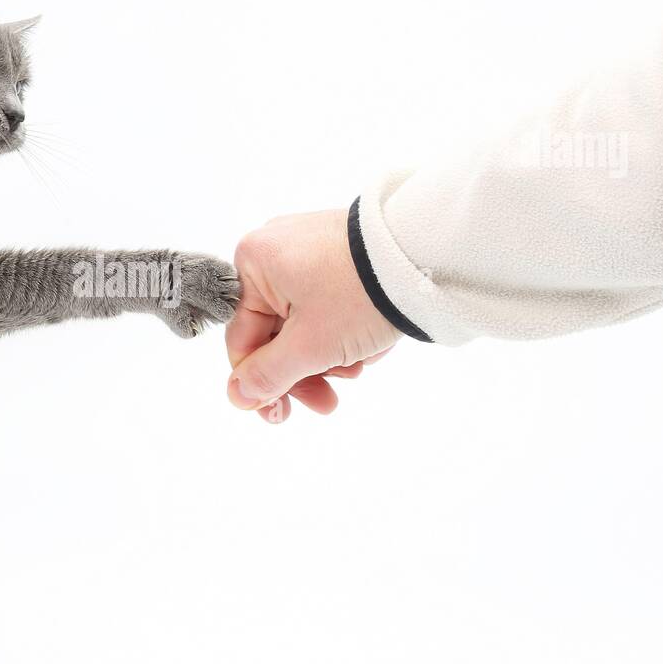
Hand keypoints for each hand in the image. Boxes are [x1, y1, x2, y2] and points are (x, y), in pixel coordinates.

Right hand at [225, 210, 399, 422]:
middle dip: (305, 371)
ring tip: (359, 366)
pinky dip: (343, 331)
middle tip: (325, 404)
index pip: (242, 338)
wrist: (425, 253)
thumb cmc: (359, 294)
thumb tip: (238, 396)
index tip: (279, 414)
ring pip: (304, 323)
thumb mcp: (309, 346)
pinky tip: (370, 343)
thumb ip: (269, 375)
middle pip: (275, 332)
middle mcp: (274, 250)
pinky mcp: (338, 254)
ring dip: (329, 355)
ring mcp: (308, 249)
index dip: (260, 382)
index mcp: (253, 263)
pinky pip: (326, 304)